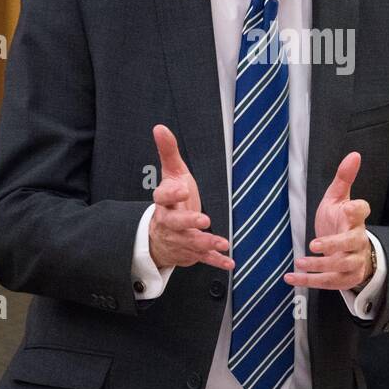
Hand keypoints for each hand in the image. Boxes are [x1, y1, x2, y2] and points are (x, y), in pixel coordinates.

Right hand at [148, 124, 232, 271]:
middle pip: (175, 222)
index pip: (163, 196)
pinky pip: (202, 258)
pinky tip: (228, 261)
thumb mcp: (171, 174)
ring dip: (205, 243)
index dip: (172, 192)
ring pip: (190, 242)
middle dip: (188, 221)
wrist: (160, 235)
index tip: (183, 188)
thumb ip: (168, 151)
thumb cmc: (171, 200)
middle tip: (203, 219)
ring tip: (220, 241)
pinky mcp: (190, 253)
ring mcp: (179, 239)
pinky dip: (215, 260)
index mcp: (164, 201)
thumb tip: (160, 127)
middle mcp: (170, 222)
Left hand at [289, 151, 372, 290]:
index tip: (346, 207)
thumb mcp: (339, 198)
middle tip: (314, 244)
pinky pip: (329, 283)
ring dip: (319, 266)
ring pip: (341, 265)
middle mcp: (358, 240)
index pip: (362, 211)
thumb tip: (354, 154)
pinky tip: (290, 278)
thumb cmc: (340, 220)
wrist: (350, 250)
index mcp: (355, 218)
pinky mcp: (345, 278)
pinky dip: (309, 282)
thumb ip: (344, 178)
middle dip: (334, 245)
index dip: (356, 210)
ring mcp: (353, 261)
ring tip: (299, 262)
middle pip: (352, 243)